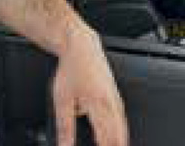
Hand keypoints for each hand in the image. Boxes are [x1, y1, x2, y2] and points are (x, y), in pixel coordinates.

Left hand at [51, 23, 128, 145]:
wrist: (82, 47)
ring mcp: (115, 97)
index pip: (105, 137)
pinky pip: (122, 115)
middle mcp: (109, 102)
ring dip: (121, 138)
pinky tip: (121, 132)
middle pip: (118, 133)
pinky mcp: (115, 92)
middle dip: (116, 145)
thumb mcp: (62, 101)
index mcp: (97, 106)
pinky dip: (122, 127)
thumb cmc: (71, 70)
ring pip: (123, 124)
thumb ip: (65, 127)